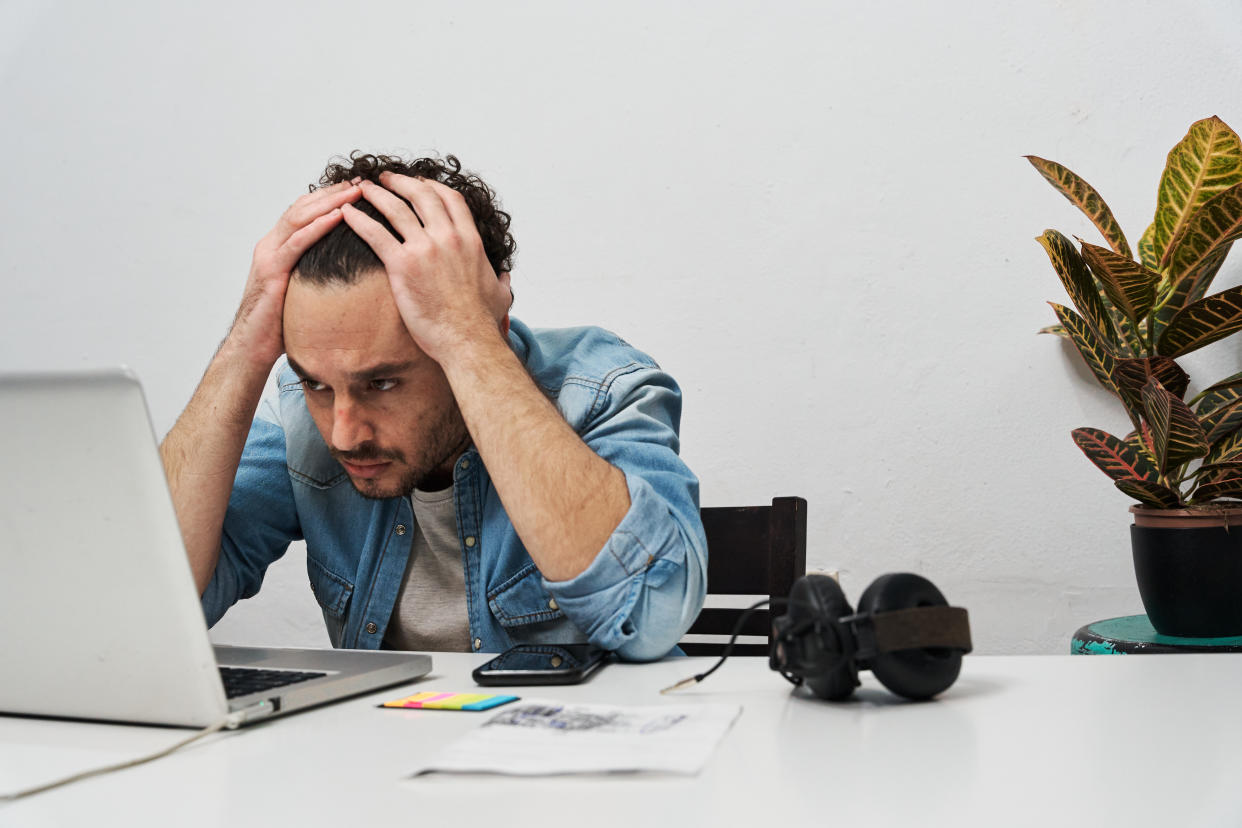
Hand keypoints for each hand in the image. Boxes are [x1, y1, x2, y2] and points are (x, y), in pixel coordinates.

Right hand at [228, 180, 360, 367]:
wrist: (254, 347)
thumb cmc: (281, 324)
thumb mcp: (304, 291)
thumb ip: (317, 274)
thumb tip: (348, 271)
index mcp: (279, 247)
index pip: (306, 212)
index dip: (331, 198)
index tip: (358, 189)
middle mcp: (271, 245)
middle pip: (304, 207)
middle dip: (334, 193)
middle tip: (361, 182)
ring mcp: (268, 255)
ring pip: (300, 218)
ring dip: (331, 202)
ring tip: (356, 192)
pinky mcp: (271, 271)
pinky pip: (297, 242)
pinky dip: (318, 227)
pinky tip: (338, 216)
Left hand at [342, 172, 512, 364]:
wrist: (467, 341)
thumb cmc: (482, 322)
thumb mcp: (500, 294)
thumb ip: (501, 281)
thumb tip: (504, 278)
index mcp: (470, 240)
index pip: (450, 199)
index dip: (432, 186)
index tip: (420, 182)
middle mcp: (448, 237)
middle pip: (421, 194)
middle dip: (400, 182)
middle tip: (385, 178)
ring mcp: (425, 249)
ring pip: (395, 208)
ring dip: (376, 194)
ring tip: (362, 188)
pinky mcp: (402, 266)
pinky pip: (375, 234)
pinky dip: (359, 220)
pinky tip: (346, 213)